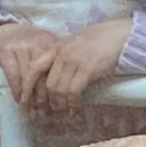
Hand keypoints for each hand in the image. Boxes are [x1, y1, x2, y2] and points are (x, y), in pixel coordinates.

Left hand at [0, 14, 131, 115]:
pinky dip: (71, 102)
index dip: (27, 86)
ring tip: (63, 110)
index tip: (24, 99)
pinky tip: (74, 106)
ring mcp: (74, 60)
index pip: (34, 68)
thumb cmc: (101, 40)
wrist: (121, 35)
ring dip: (60, 104)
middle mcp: (62, 53)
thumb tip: (53, 77)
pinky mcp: (87, 69)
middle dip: (45, 101)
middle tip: (47, 111)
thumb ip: (63, 56)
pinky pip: (73, 91)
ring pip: (58, 90)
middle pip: (47, 84)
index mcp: (57, 46)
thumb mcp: (75, 44)